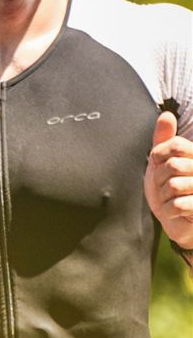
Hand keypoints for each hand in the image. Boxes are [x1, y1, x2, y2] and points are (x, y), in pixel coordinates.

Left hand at [145, 111, 192, 249]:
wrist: (179, 222)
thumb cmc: (171, 191)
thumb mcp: (162, 163)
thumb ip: (164, 140)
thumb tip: (166, 115)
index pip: (174, 145)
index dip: (158, 156)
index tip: (158, 165)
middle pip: (172, 166)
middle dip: (160, 181)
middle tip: (165, 188)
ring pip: (173, 186)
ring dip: (163, 198)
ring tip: (170, 200)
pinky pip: (177, 205)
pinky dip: (168, 211)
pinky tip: (173, 212)